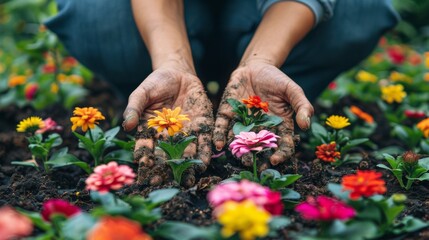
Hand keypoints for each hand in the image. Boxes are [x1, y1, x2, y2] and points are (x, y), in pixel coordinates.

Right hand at [122, 67, 212, 185]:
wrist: (178, 73)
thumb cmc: (155, 83)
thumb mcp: (142, 93)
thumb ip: (134, 108)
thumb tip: (127, 126)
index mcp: (151, 131)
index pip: (146, 148)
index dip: (145, 159)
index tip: (143, 170)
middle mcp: (168, 136)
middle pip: (166, 155)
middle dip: (165, 169)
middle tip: (163, 183)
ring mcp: (186, 132)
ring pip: (186, 152)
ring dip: (187, 166)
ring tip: (187, 180)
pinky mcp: (202, 125)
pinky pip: (204, 140)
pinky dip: (205, 151)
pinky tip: (205, 163)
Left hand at [213, 60, 312, 165]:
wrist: (256, 67)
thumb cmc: (277, 80)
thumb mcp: (292, 90)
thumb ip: (301, 106)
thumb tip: (306, 125)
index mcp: (279, 126)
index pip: (282, 145)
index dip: (280, 154)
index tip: (274, 160)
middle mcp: (260, 129)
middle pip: (259, 147)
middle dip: (255, 157)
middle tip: (251, 164)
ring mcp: (243, 123)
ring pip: (239, 140)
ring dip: (237, 150)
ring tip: (236, 157)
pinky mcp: (228, 114)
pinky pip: (223, 127)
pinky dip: (220, 135)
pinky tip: (218, 144)